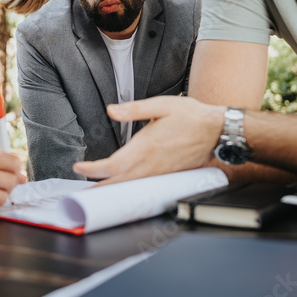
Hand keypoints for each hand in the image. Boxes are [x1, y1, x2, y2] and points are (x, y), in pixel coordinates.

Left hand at [73, 96, 222, 183]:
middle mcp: (151, 164)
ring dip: (112, 189)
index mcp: (145, 146)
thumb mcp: (161, 104)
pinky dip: (130, 188)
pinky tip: (124, 186)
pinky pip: (144, 185)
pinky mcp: (167, 175)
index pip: (112, 164)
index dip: (93, 169)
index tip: (79, 167)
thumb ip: (134, 109)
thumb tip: (111, 110)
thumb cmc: (191, 116)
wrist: (217, 131)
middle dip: (97, 186)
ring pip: (130, 186)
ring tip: (96, 190)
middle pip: (118, 181)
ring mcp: (160, 172)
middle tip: (80, 191)